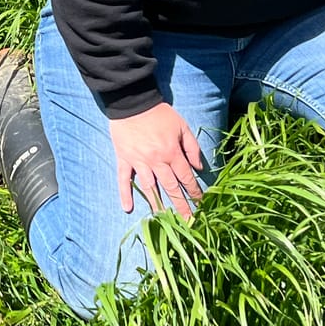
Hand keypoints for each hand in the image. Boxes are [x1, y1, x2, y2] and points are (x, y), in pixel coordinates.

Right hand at [109, 102, 204, 217]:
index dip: (194, 191)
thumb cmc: (160, 114)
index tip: (200, 204)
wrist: (133, 103)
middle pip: (171, 187)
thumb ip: (192, 147)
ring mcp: (139, 162)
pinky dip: (125, 193)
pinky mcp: (124, 159)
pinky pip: (124, 179)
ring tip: (164, 220)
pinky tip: (127, 208)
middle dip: (181, 205)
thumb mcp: (182, 126)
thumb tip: (199, 168)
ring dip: (157, 204)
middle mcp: (157, 161)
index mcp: (172, 153)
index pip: (186, 177)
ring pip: (150, 187)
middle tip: (188, 222)